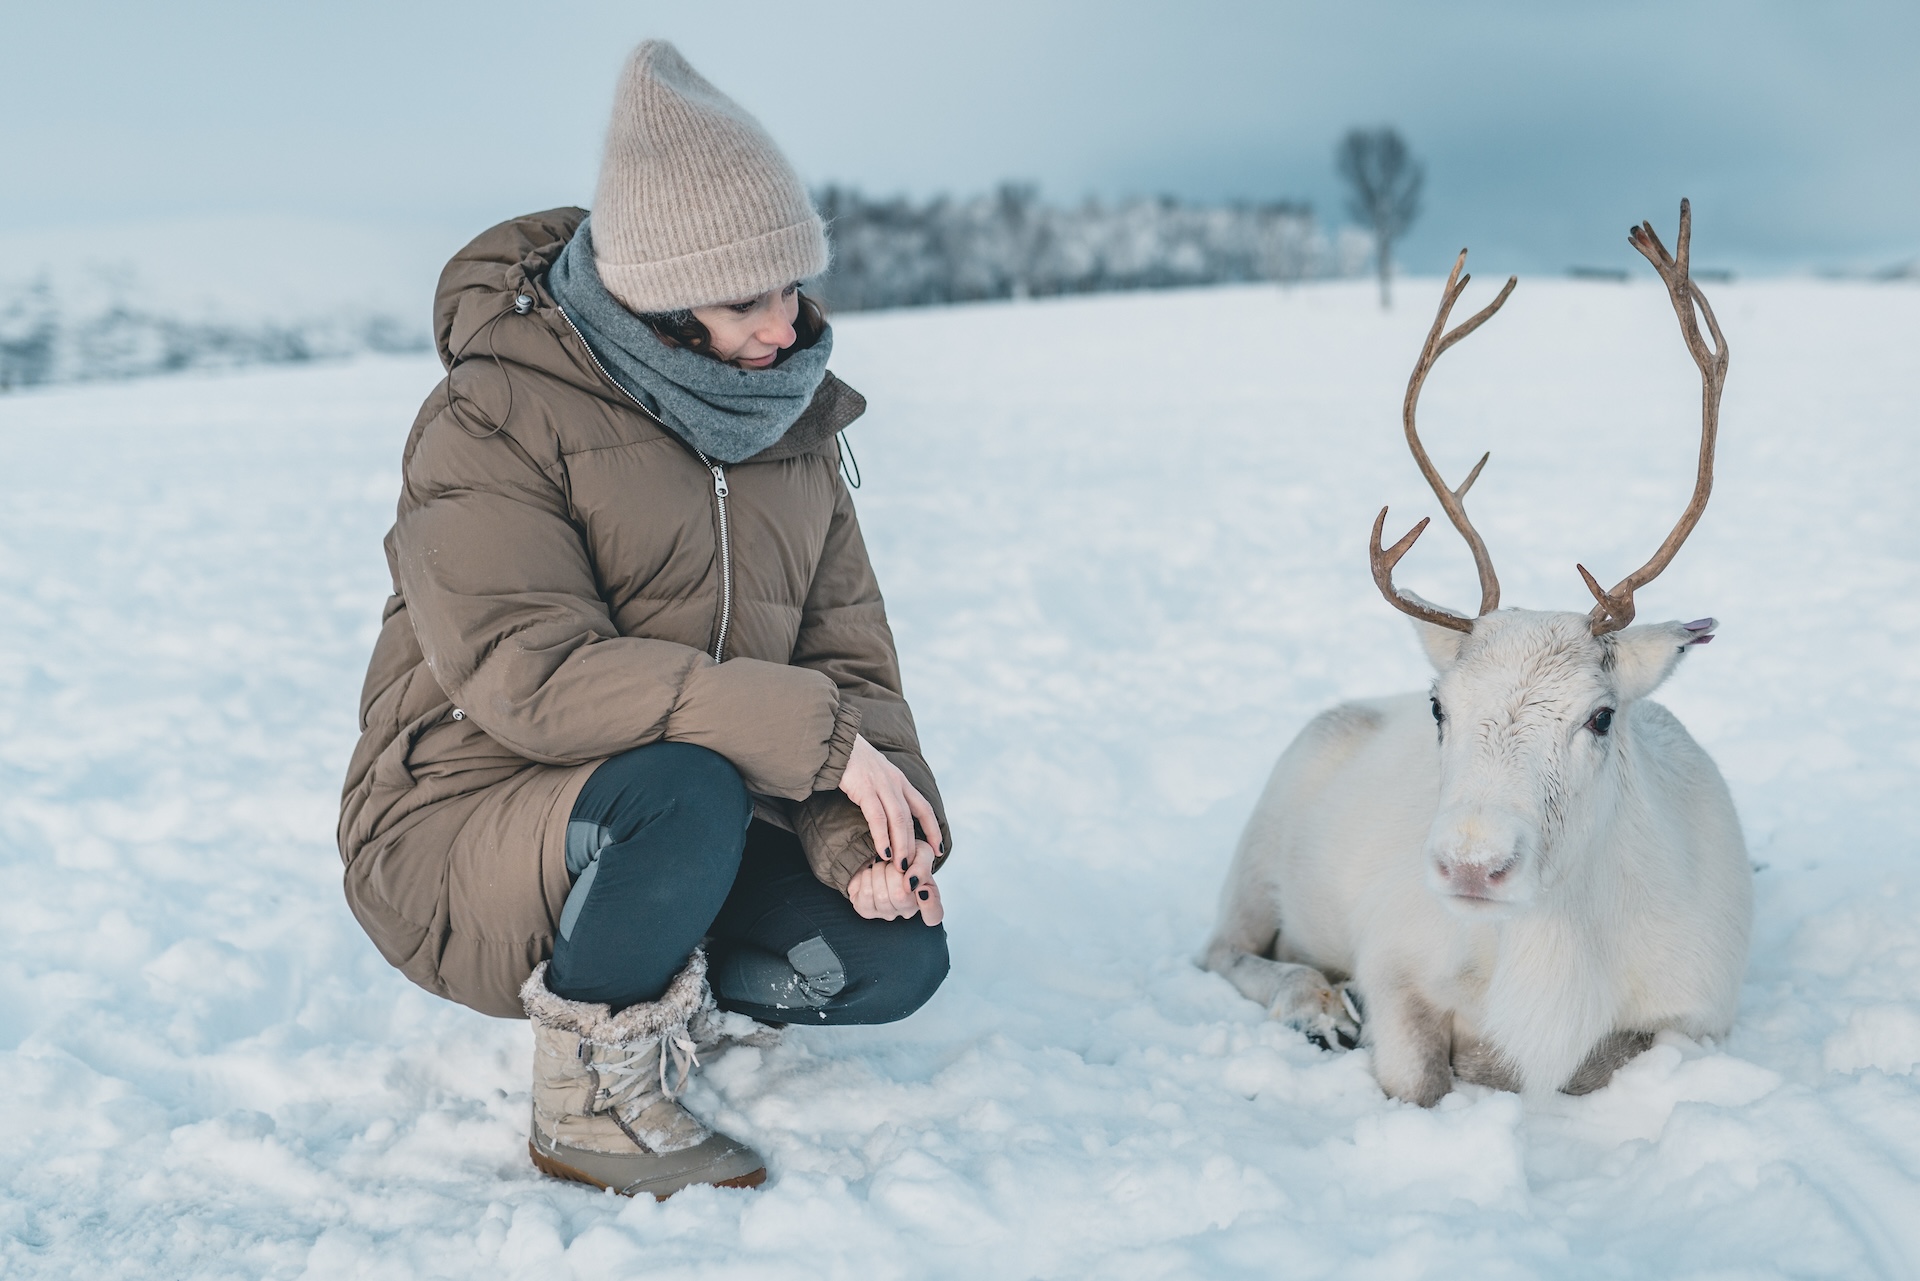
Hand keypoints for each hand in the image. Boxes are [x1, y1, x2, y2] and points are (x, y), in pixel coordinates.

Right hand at [837, 734, 941, 871]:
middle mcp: (895, 782)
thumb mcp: (875, 774)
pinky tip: (884, 851)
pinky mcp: (864, 788)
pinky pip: (877, 817)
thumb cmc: (851, 761)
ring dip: (902, 844)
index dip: (933, 829)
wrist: (835, 740)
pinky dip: (883, 836)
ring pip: (898, 819)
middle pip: (911, 817)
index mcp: (899, 780)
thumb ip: (883, 792)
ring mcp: (881, 784)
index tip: (938, 849)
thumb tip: (886, 816)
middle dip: (914, 844)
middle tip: (914, 867)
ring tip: (901, 865)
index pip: (924, 807)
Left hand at [847, 838, 943, 924]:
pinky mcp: (866, 910)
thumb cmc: (904, 857)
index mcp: (927, 898)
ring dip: (878, 871)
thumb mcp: (921, 853)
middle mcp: (907, 911)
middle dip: (892, 870)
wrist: (880, 855)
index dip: (929, 905)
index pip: (934, 914)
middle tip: (893, 863)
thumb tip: (912, 882)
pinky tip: (871, 873)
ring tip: (882, 866)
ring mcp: (886, 913)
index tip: (922, 889)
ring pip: (881, 895)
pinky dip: (866, 875)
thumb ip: (922, 867)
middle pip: (900, 896)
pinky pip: (865, 893)